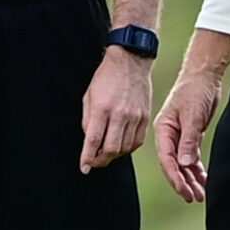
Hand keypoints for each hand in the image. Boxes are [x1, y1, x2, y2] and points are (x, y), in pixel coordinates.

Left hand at [80, 49, 153, 170]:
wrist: (131, 62)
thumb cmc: (106, 77)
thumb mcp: (89, 96)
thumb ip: (88, 120)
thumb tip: (89, 141)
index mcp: (103, 108)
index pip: (94, 140)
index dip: (88, 157)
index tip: (84, 167)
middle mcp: (120, 114)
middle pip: (111, 149)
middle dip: (100, 161)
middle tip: (94, 162)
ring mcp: (135, 117)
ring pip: (124, 148)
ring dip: (113, 156)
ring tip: (105, 154)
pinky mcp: (145, 117)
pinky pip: (137, 142)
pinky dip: (127, 148)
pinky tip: (120, 146)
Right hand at [154, 69, 224, 203]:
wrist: (204, 75)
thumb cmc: (195, 90)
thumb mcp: (192, 115)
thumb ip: (188, 140)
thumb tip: (184, 164)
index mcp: (163, 130)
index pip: (166, 159)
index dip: (174, 177)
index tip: (184, 191)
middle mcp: (169, 135)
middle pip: (174, 165)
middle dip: (183, 183)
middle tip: (194, 198)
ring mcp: (180, 136)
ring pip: (184, 163)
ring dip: (192, 179)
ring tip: (201, 195)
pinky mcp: (191, 135)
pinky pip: (192, 157)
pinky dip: (198, 169)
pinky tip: (204, 181)